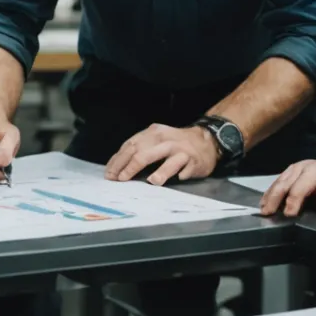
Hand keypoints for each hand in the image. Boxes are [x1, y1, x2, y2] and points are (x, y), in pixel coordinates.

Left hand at [105, 123, 219, 184]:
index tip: (110, 173)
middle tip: (119, 179)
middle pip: (143, 152)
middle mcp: (165, 140)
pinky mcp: (193, 161)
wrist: (206, 140)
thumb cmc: (175, 143)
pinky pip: (185, 169)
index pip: (131, 145)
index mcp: (153, 133)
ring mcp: (181, 150)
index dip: (118, 160)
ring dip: (159, 172)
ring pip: (168, 161)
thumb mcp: (156, 140)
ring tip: (150, 182)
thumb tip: (117, 167)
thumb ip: (140, 149)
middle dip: (128, 167)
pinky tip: (177, 180)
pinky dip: (180, 176)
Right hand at [260, 154, 315, 220]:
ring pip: (281, 179)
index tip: (289, 213)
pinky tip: (266, 203)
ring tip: (263, 210)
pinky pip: (281, 181)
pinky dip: (273, 191)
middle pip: (288, 179)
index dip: (296, 197)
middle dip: (276, 195)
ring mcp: (301, 168)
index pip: (306, 181)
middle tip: (267, 213)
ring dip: (271, 194)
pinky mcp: (296, 174)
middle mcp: (309, 166)